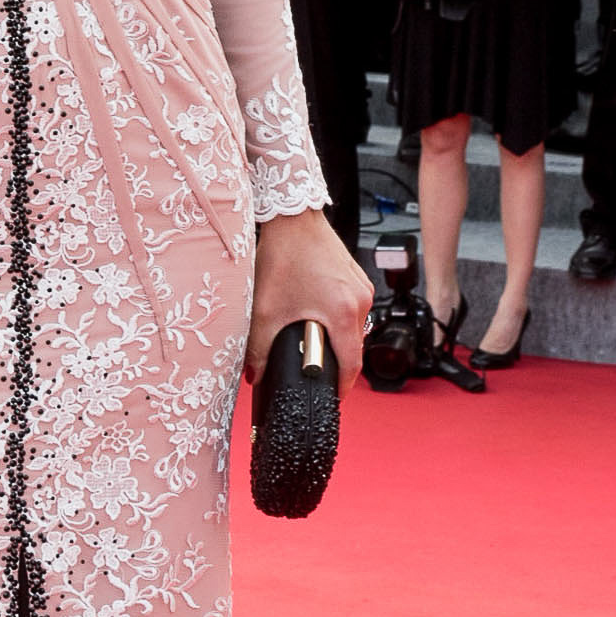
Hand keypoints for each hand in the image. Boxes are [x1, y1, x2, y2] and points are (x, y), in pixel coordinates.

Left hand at [247, 209, 371, 392]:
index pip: (352, 364)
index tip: (331, 397)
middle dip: (334, 362)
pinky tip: (314, 317)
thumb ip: (258, 348)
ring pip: (353, 328)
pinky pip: (352, 310)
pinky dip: (337, 320)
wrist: (293, 219)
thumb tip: (254, 375)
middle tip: (312, 370)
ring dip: (335, 339)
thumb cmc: (283, 257)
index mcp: (343, 314)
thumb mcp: (264, 310)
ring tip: (310, 342)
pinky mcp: (356, 279)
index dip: (342, 386)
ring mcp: (361, 288)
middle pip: (353, 347)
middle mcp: (360, 301)